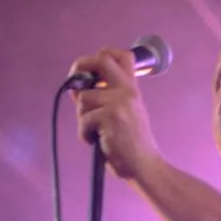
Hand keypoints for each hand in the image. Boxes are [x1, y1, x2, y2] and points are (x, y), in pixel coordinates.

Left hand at [68, 48, 159, 179]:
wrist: (144, 166)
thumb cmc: (131, 145)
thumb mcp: (122, 114)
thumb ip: (104, 97)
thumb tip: (76, 85)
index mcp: (132, 89)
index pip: (122, 55)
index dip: (102, 54)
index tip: (91, 70)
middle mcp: (128, 91)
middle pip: (101, 59)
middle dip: (80, 67)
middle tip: (76, 84)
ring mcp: (120, 102)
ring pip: (83, 98)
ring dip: (82, 118)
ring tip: (96, 132)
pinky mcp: (111, 117)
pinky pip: (84, 120)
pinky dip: (85, 134)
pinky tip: (98, 141)